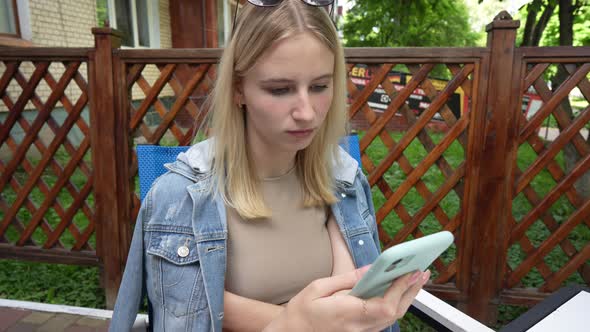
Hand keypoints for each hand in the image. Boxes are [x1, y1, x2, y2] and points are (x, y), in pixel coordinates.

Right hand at [263, 266, 429, 331]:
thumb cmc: (301, 312)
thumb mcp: (318, 288)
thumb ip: (346, 279)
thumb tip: (370, 269)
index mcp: (347, 314)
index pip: (384, 305)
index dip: (400, 289)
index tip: (410, 272)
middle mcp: (358, 328)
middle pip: (394, 313)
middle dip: (410, 291)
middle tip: (422, 271)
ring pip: (392, 318)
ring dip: (406, 298)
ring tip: (416, 278)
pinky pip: (384, 320)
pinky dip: (395, 304)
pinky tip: (399, 291)